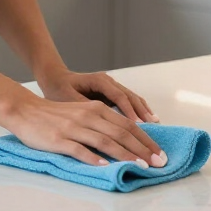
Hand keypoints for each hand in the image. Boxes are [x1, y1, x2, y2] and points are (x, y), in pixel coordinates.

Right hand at [4, 91, 166, 168]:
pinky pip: (80, 150)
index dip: (146, 140)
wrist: (25, 110)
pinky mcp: (60, 139)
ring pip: (105, 142)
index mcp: (96, 109)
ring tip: (140, 167)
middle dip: (143, 150)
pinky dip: (94, 158)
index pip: (128, 125)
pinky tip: (105, 167)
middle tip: (159, 164)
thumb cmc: (55, 115)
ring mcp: (74, 128)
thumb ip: (102, 124)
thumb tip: (127, 142)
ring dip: (125, 155)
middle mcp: (88, 116)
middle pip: (121, 133)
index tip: (160, 154)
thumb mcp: (82, 113)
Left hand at [37, 69, 159, 123]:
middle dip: (144, 116)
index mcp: (99, 81)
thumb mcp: (69, 100)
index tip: (140, 127)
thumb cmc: (59, 89)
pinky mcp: (112, 93)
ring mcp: (112, 86)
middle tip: (153, 133)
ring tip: (156, 127)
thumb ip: (86, 110)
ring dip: (145, 113)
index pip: (120, 97)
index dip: (130, 112)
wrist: (54, 77)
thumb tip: (103, 126)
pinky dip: (140, 111)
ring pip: (133, 99)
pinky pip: (130, 102)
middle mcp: (109, 82)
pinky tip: (149, 121)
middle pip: (131, 98)